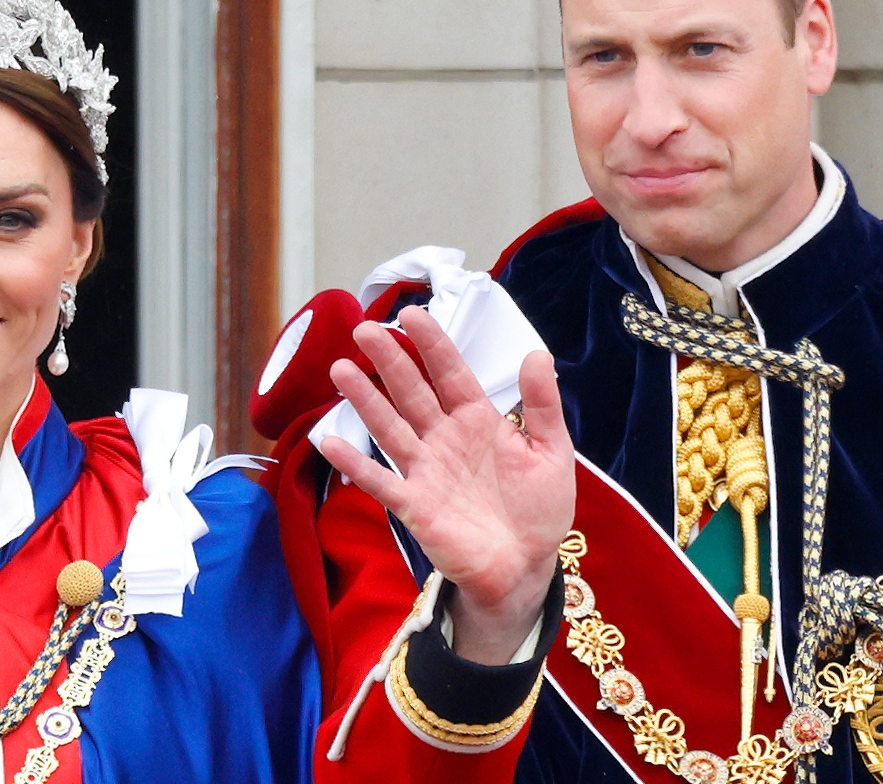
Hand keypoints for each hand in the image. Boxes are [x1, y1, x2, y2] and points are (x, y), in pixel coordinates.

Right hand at [320, 306, 573, 664]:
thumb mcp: (553, 454)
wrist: (526, 568)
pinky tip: (330, 442)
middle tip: (364, 330)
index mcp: (478, 421)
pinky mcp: (414, 505)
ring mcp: (426, 470)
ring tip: (341, 369)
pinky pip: (381, 481)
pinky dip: (356, 464)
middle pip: (412, 392)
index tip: (410, 314)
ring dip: (366, 400)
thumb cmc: (539, 510)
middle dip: (390, 360)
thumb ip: (542, 405)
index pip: (450, 373)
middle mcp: (445, 438)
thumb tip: (537, 353)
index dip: (431, 344)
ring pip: (390, 427)